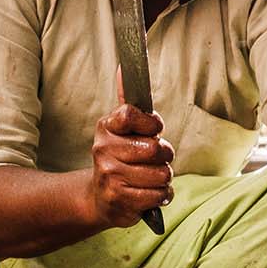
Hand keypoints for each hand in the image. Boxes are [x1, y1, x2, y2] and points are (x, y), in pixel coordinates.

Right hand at [84, 103, 172, 229]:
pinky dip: (161, 195)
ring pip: (161, 174)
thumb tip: (123, 68)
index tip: (154, 130)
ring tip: (151, 177)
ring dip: (164, 178)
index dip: (151, 123)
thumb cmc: (121, 158)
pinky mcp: (119, 199)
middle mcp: (103, 150)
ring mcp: (110, 175)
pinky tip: (149, 193)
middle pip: (154, 148)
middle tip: (156, 159)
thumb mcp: (122, 128)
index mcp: (106, 127)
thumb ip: (128, 100)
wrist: (101, 198)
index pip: (130, 114)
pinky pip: (158, 194)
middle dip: (164, 155)